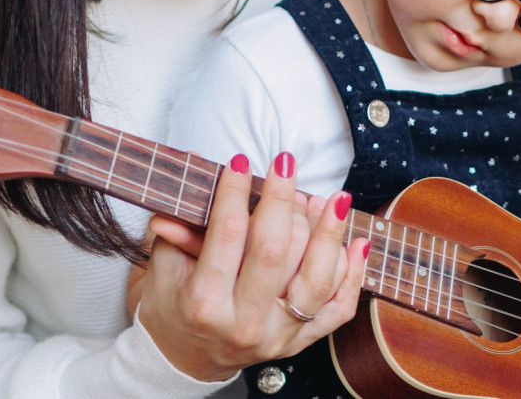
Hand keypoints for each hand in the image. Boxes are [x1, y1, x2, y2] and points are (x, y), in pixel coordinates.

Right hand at [134, 153, 369, 381]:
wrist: (187, 358)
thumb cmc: (176, 305)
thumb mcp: (165, 267)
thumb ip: (179, 223)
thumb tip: (192, 168)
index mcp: (205, 302)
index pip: (228, 235)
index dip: (236, 193)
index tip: (242, 162)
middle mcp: (245, 322)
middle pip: (275, 251)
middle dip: (283, 200)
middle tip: (284, 165)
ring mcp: (278, 335)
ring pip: (317, 279)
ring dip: (329, 232)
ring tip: (330, 199)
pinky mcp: (301, 342)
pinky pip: (339, 308)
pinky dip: (353, 273)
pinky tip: (355, 242)